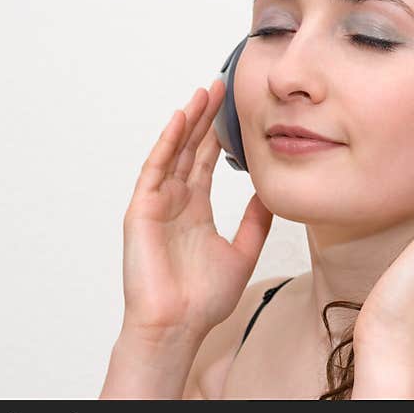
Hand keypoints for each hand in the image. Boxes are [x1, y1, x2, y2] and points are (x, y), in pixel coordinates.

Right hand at [120, 80, 273, 346]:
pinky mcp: (142, 210)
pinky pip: (155, 169)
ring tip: (204, 93)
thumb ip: (255, 221)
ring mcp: (157, 204)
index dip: (219, 135)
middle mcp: (176, 202)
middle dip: (205, 118)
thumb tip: (271, 194)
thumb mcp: (242, 251)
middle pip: (191, 150)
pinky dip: (167, 143)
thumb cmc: (203, 299)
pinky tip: (181, 119)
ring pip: (173, 152)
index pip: (207, 163)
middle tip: (221, 86)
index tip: (233, 109)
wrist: (178, 326)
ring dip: (188, 122)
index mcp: (196, 211)